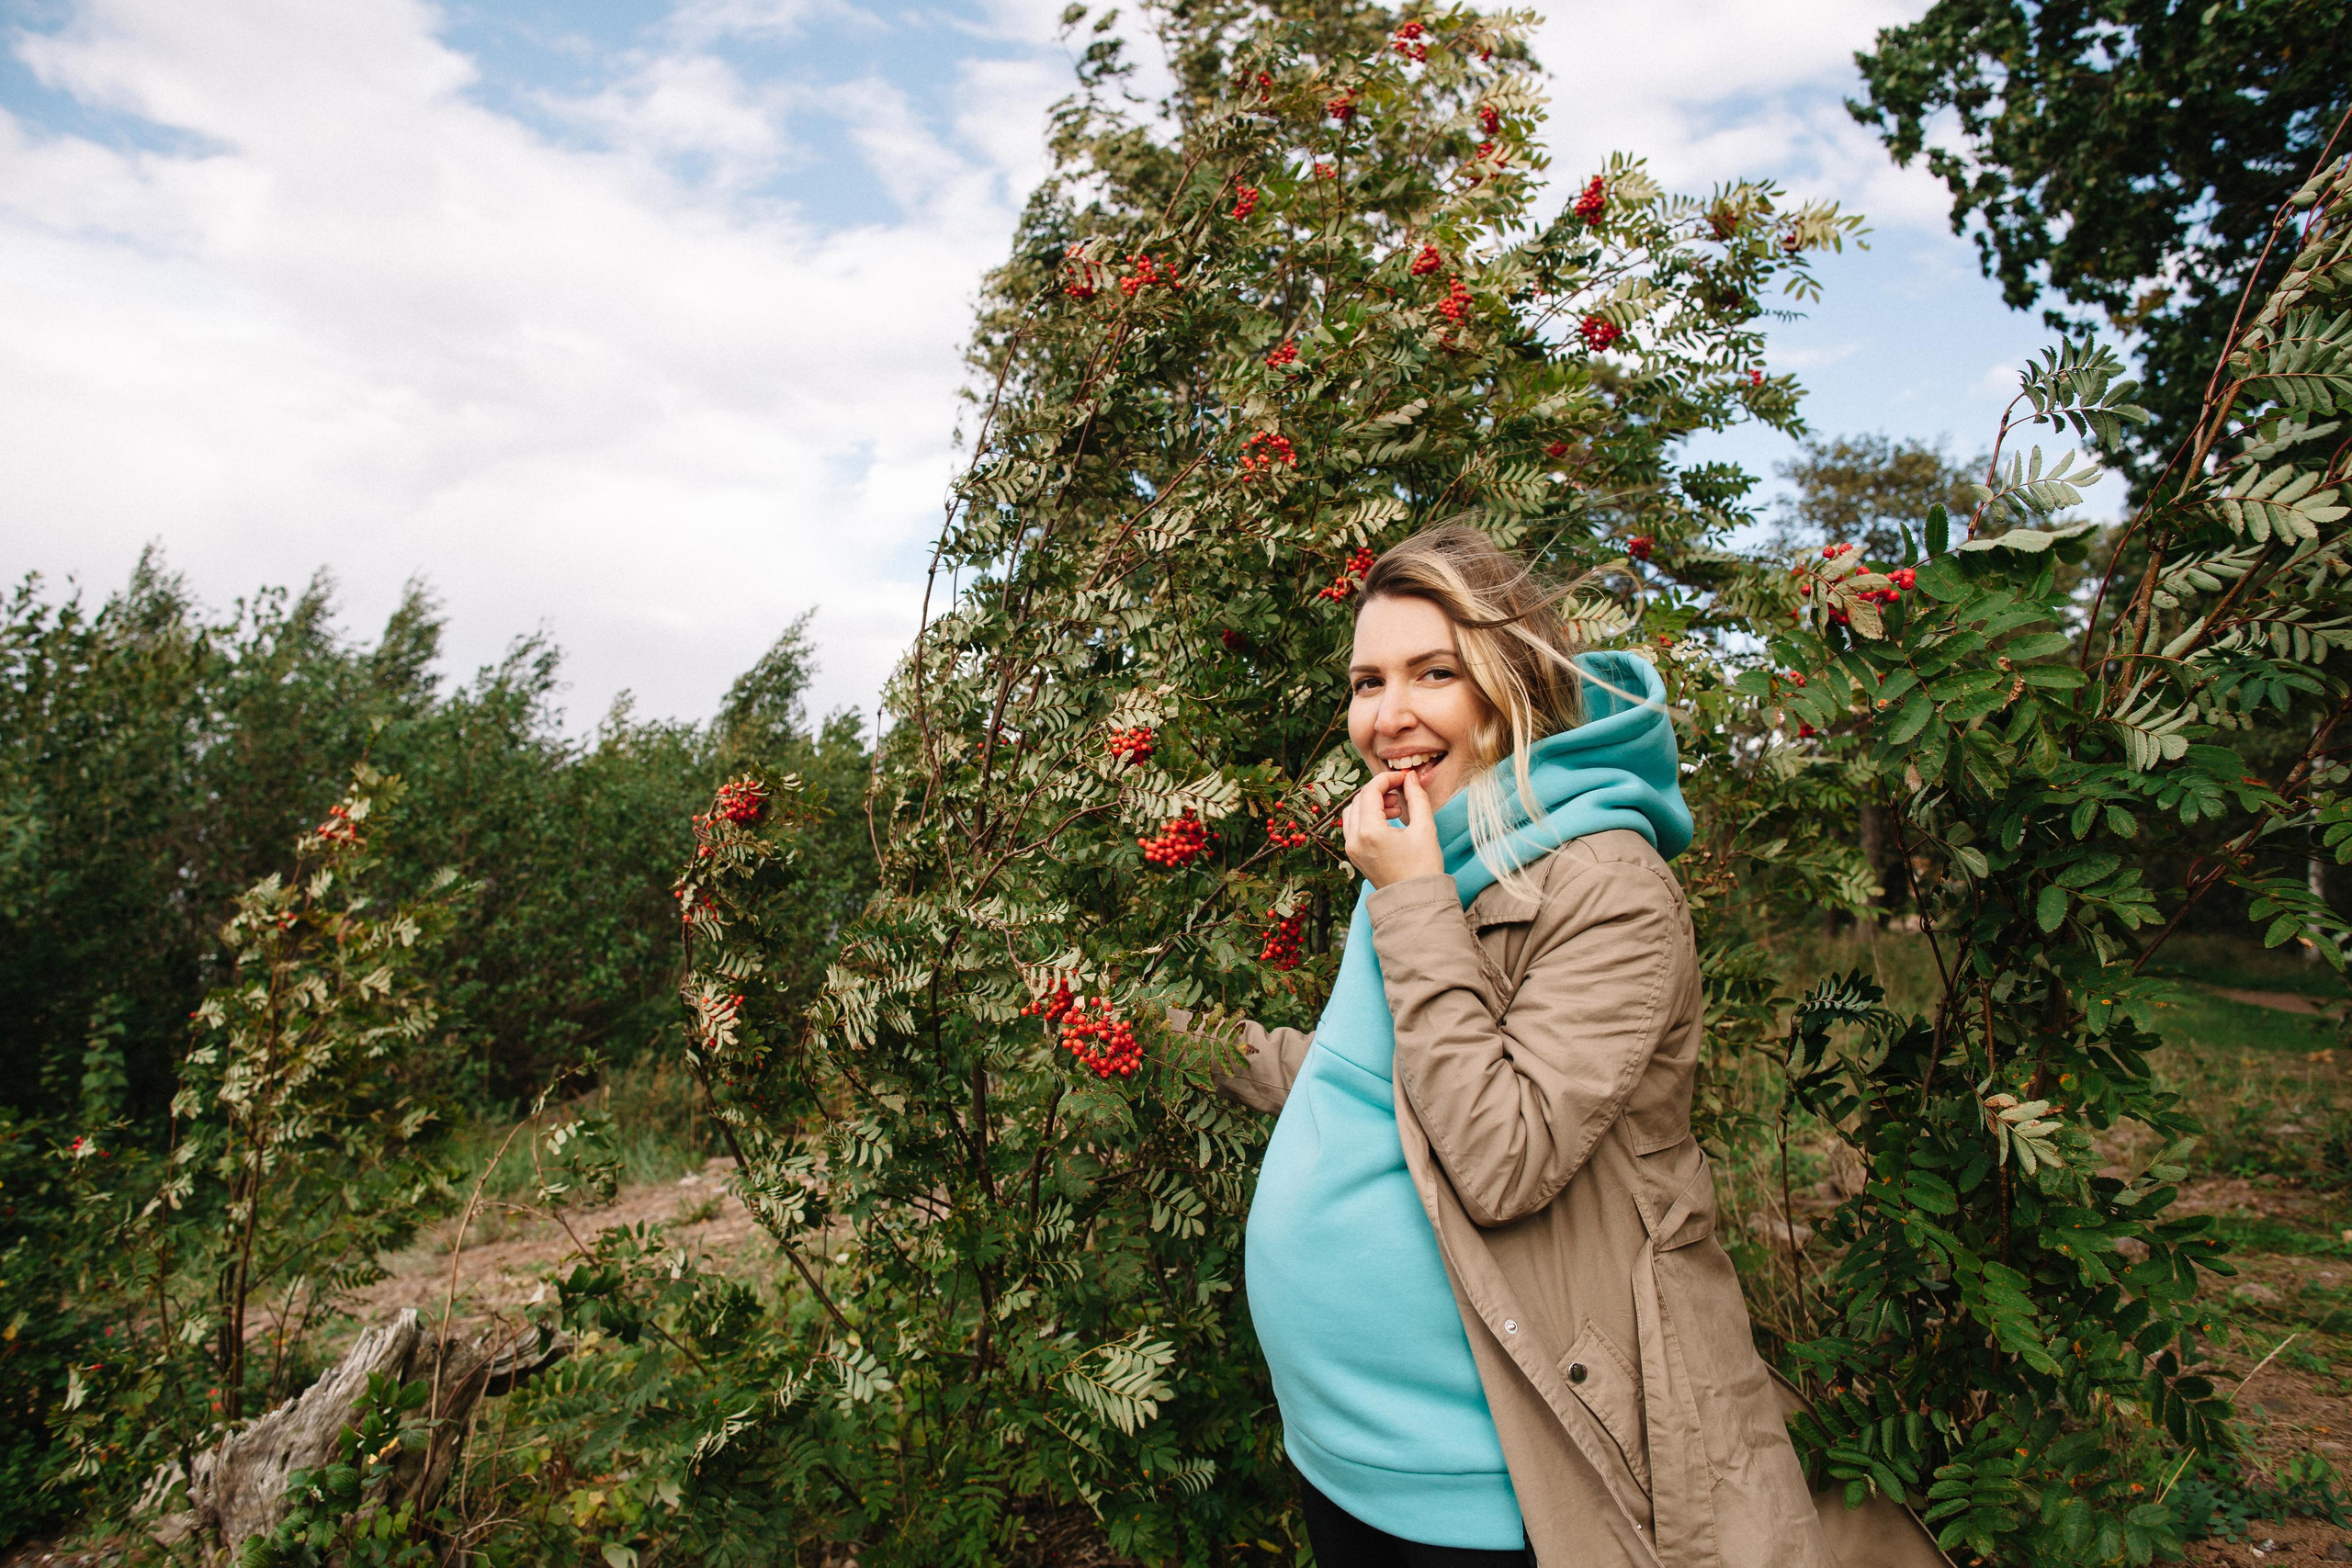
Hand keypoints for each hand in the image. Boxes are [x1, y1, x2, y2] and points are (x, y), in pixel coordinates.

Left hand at [1342, 769, 1444, 888]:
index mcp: (1369, 832)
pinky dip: (1368, 817)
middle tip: (1401, 790)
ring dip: (1373, 803)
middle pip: (1359, 799)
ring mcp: (1351, 849)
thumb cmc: (1423, 868)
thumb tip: (1411, 777)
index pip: (1370, 791)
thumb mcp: (1425, 829)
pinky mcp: (1354, 855)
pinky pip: (1354, 826)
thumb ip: (1417, 798)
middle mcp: (1354, 839)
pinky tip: (1390, 820)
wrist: (1415, 902)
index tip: (1404, 777)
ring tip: (1398, 807)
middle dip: (1380, 790)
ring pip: (1354, 812)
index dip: (1387, 778)